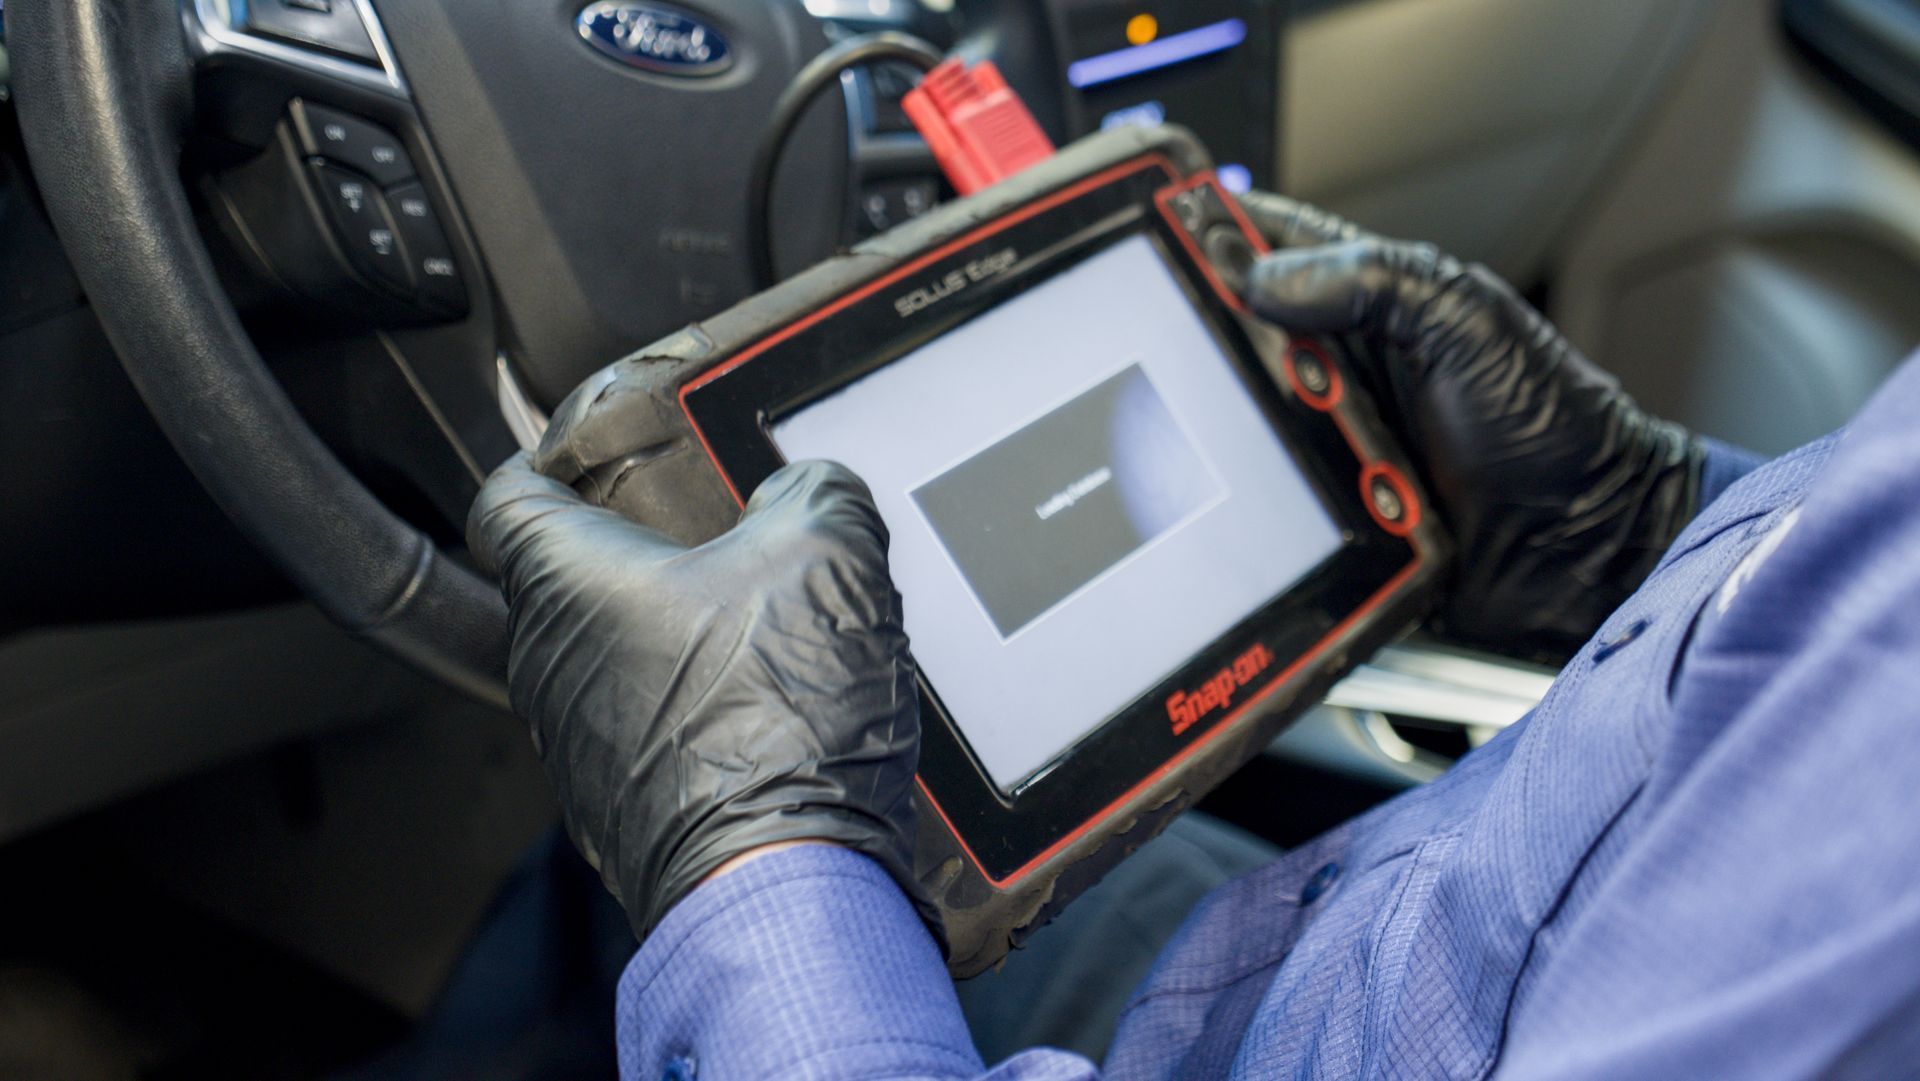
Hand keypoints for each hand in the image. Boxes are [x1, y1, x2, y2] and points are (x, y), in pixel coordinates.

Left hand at [468, 454, 928, 938]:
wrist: (788, 883)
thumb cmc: (773, 724)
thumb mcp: (827, 555)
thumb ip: (817, 493)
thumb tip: (814, 491)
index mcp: (566, 582)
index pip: (509, 492)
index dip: (552, 459)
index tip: (595, 454)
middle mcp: (549, 664)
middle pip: (577, 578)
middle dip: (649, 551)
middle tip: (728, 533)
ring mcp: (582, 745)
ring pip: (619, 657)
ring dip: (683, 636)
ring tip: (773, 627)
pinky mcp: (625, 806)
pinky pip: (653, 729)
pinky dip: (702, 709)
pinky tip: (778, 708)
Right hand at [1239, 193, 1704, 660]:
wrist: (1590, 550)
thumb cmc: (1557, 427)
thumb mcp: (1472, 323)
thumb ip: (1374, 281)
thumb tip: (1262, 278)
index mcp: (1366, 302)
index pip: (1260, 247)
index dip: (1205, 234)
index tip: (1158, 230)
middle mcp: (1332, 370)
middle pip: (1225, 344)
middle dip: (1205, 350)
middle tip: (1213, 356)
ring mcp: (1322, 445)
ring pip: (1230, 431)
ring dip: (1238, 439)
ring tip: (1299, 440)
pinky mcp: (1319, 517)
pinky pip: (1259, 510)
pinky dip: (1258, 509)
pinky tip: (1287, 505)